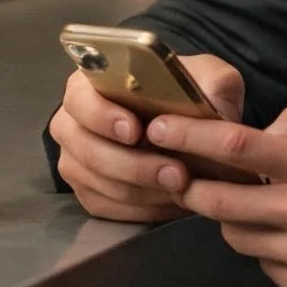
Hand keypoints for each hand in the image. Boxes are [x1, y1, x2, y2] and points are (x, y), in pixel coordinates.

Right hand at [50, 53, 244, 222]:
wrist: (186, 131)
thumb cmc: (186, 97)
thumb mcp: (209, 78)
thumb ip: (215, 83)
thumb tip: (215, 103)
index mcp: (88, 85)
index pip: (80, 100)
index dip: (102, 116)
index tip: (134, 130)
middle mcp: (71, 123)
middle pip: (88, 149)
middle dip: (135, 165)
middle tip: (176, 173)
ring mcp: (75, 161)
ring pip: (99, 183)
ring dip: (143, 190)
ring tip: (182, 188)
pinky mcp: (87, 192)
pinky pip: (106, 207)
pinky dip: (140, 208)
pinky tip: (171, 201)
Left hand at [143, 105, 286, 286]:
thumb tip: (264, 130)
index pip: (236, 148)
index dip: (188, 137)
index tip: (158, 130)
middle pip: (218, 200)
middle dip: (191, 185)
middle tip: (179, 174)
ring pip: (234, 235)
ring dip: (231, 217)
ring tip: (253, 204)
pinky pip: (262, 263)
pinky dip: (264, 247)